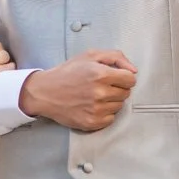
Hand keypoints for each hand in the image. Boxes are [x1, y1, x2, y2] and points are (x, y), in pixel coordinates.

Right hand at [17, 50, 136, 131]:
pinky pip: (110, 119)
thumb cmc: (68, 72)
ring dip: (110, 101)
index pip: (131, 80)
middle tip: (100, 86)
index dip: (124, 77)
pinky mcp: (91, 122)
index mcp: (101, 74)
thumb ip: (116, 57)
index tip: (115, 77)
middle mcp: (100, 93)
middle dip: (117, 88)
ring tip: (94, 96)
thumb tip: (134, 71)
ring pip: (119, 106)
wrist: (45, 92)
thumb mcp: (90, 55)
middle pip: (126, 93)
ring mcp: (96, 110)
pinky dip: (104, 113)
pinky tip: (92, 106)